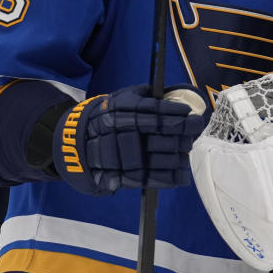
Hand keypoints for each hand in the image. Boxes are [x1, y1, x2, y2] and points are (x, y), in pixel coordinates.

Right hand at [53, 84, 205, 194]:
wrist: (77, 142)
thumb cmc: (109, 116)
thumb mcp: (121, 98)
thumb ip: (145, 95)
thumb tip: (175, 93)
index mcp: (121, 110)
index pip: (154, 112)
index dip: (174, 112)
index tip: (190, 112)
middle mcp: (121, 133)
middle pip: (160, 135)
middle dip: (183, 132)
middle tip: (195, 128)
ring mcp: (121, 156)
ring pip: (158, 158)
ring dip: (179, 155)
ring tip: (188, 147)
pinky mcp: (120, 176)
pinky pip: (149, 179)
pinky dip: (169, 178)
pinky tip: (182, 174)